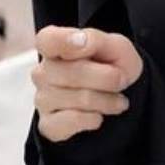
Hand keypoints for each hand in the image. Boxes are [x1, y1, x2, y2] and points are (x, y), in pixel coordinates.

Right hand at [31, 24, 143, 143]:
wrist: (118, 96)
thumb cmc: (112, 66)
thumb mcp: (115, 46)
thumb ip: (96, 39)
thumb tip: (79, 41)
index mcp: (54, 46)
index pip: (47, 40)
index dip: (64, 41)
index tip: (84, 43)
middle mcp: (43, 72)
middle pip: (75, 73)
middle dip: (109, 79)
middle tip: (121, 81)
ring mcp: (43, 100)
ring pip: (81, 100)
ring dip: (108, 101)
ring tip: (116, 100)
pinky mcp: (48, 125)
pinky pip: (73, 122)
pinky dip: (93, 119)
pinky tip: (98, 115)